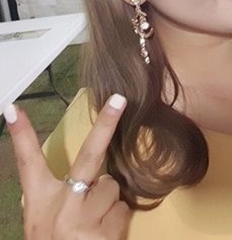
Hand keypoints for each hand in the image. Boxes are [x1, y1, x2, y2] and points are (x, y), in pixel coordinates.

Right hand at [3, 94, 130, 239]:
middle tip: (119, 100)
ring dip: (108, 200)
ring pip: (112, 187)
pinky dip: (116, 218)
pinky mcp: (104, 233)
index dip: (22, 135)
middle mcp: (61, 207)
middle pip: (90, 156)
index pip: (27, 162)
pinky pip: (122, 208)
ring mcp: (83, 220)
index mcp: (40, 201)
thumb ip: (61, 195)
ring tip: (93, 222)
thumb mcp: (43, 220)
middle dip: (106, 124)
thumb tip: (88, 175)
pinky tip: (102, 233)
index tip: (13, 109)